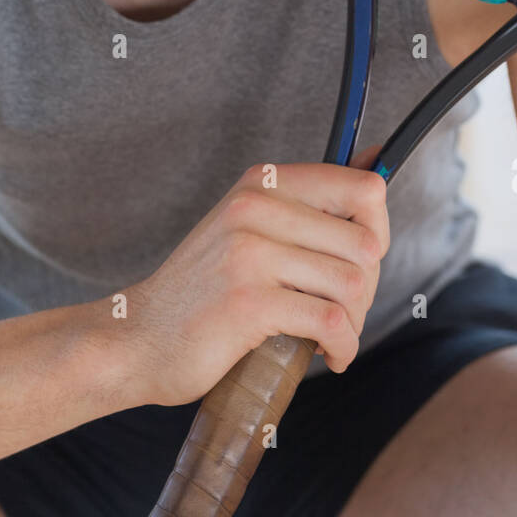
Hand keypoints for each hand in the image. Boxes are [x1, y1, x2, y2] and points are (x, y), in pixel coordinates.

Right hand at [126, 150, 388, 405]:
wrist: (139, 338)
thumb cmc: (205, 291)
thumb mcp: (250, 227)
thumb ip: (309, 203)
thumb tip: (376, 161)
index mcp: (262, 183)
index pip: (362, 188)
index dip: (377, 231)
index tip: (359, 262)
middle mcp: (256, 207)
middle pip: (365, 244)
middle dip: (366, 288)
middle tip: (340, 310)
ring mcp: (250, 253)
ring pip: (352, 285)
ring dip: (354, 323)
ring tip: (329, 335)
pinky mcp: (250, 303)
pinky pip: (331, 322)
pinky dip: (342, 347)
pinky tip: (326, 355)